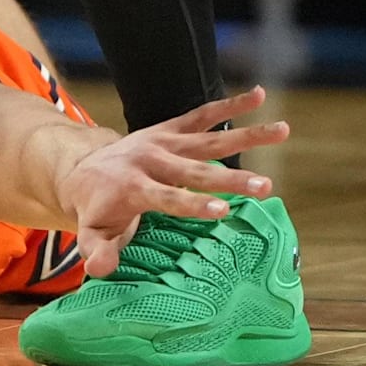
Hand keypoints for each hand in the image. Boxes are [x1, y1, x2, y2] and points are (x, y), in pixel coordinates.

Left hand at [59, 86, 288, 276]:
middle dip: (229, 179)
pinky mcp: (170, 129)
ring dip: (246, 137)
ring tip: (282, 131)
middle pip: (194, 171)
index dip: (192, 204)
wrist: (83, 170)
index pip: (165, 198)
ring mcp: (161, 142)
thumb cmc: (96, 210)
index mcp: (132, 188)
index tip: (222, 211)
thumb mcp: (91, 234)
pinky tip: (260, 95)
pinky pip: (203, 116)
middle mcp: (149, 161)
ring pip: (208, 140)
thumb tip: (100, 270)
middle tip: (265, 186)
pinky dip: (230, 106)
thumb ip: (96, 251)